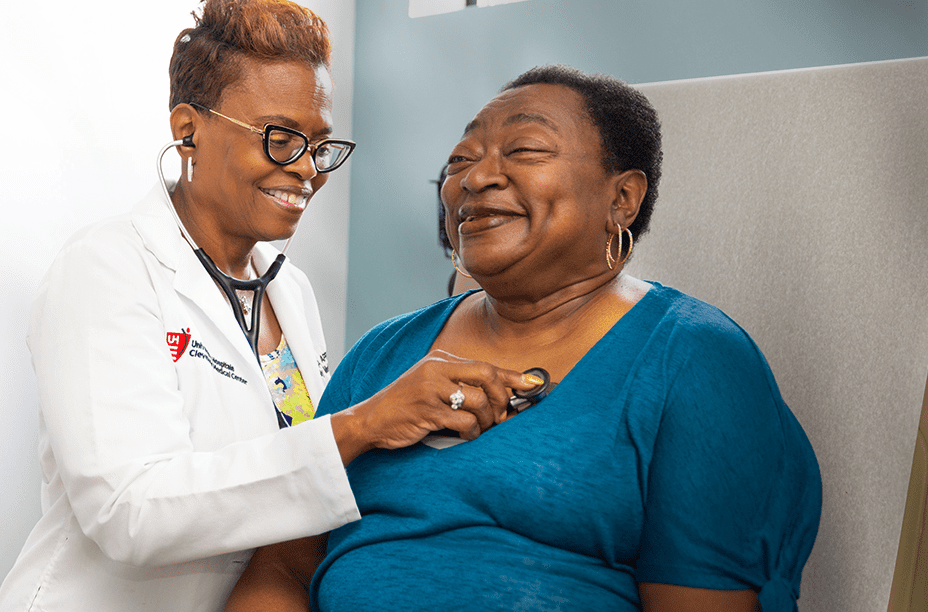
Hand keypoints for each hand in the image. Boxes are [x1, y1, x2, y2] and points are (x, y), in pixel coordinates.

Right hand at [330, 350, 539, 463]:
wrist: (370, 420)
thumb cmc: (406, 406)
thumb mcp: (431, 386)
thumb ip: (461, 385)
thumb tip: (503, 394)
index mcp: (441, 360)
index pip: (486, 365)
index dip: (513, 376)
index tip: (533, 384)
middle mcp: (437, 369)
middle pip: (487, 377)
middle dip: (502, 399)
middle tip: (502, 416)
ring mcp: (431, 389)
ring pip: (479, 402)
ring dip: (487, 420)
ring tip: (481, 429)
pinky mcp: (427, 411)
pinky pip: (465, 422)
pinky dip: (472, 433)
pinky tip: (466, 436)